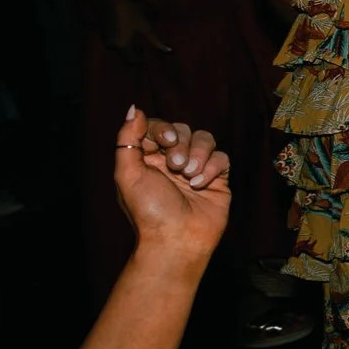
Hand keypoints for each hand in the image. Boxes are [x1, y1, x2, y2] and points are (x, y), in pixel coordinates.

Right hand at [98, 0, 172, 62]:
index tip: (147, 54)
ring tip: (137, 38)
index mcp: (121, 46)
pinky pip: (113, 41)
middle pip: (125, 55)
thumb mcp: (145, 27)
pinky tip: (127, 31)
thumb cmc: (130, 13)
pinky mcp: (101, 32)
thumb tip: (169, 51)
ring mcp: (105, 39)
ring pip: (119, 48)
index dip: (140, 59)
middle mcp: (111, 46)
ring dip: (128, 45)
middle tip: (143, 46)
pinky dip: (121, 39)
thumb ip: (155, 41)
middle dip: (134, 52)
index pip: (131, 61)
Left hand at [113, 106, 230, 269]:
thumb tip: (134, 109)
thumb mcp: (127, 174)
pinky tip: (200, 185)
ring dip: (198, 155)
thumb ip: (128, 139)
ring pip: (205, 139)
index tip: (166, 141)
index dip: (163, 128)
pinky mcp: (217, 178)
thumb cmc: (149, 211)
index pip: (157, 126)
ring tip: (190, 177)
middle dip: (181, 144)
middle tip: (176, 166)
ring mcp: (195, 168)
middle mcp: (171, 161)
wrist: (177, 239)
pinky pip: (221, 157)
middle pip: (183, 129)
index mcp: (147, 158)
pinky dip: (211, 168)